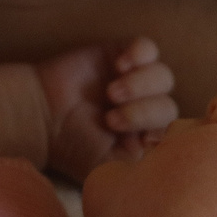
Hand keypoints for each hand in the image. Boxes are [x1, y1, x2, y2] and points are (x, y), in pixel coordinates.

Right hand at [34, 35, 177, 178]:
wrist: (41, 115)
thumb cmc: (72, 145)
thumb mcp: (106, 167)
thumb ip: (139, 165)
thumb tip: (167, 153)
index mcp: (146, 137)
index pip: (175, 133)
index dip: (158, 133)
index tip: (134, 139)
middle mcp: (145, 109)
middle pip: (168, 106)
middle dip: (142, 112)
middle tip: (111, 118)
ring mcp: (136, 80)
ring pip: (163, 77)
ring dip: (140, 85)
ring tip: (111, 92)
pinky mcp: (123, 55)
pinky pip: (148, 48)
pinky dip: (139, 55)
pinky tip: (118, 65)